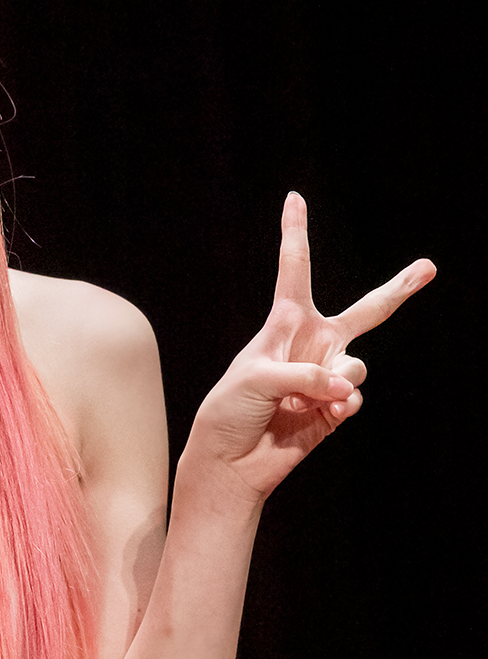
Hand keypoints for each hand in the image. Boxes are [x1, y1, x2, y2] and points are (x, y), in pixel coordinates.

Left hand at [187, 192, 435, 500]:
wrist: (231, 462)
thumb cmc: (230, 411)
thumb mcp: (257, 379)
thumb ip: (305, 376)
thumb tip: (348, 389)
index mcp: (285, 323)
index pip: (295, 269)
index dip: (296, 232)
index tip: (295, 196)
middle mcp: (313, 345)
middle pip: (368, 311)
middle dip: (399, 289)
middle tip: (429, 267)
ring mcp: (328, 377)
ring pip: (357, 365)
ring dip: (338, 382)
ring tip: (313, 400)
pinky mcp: (335, 409)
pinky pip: (355, 397)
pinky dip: (344, 406)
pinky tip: (326, 415)